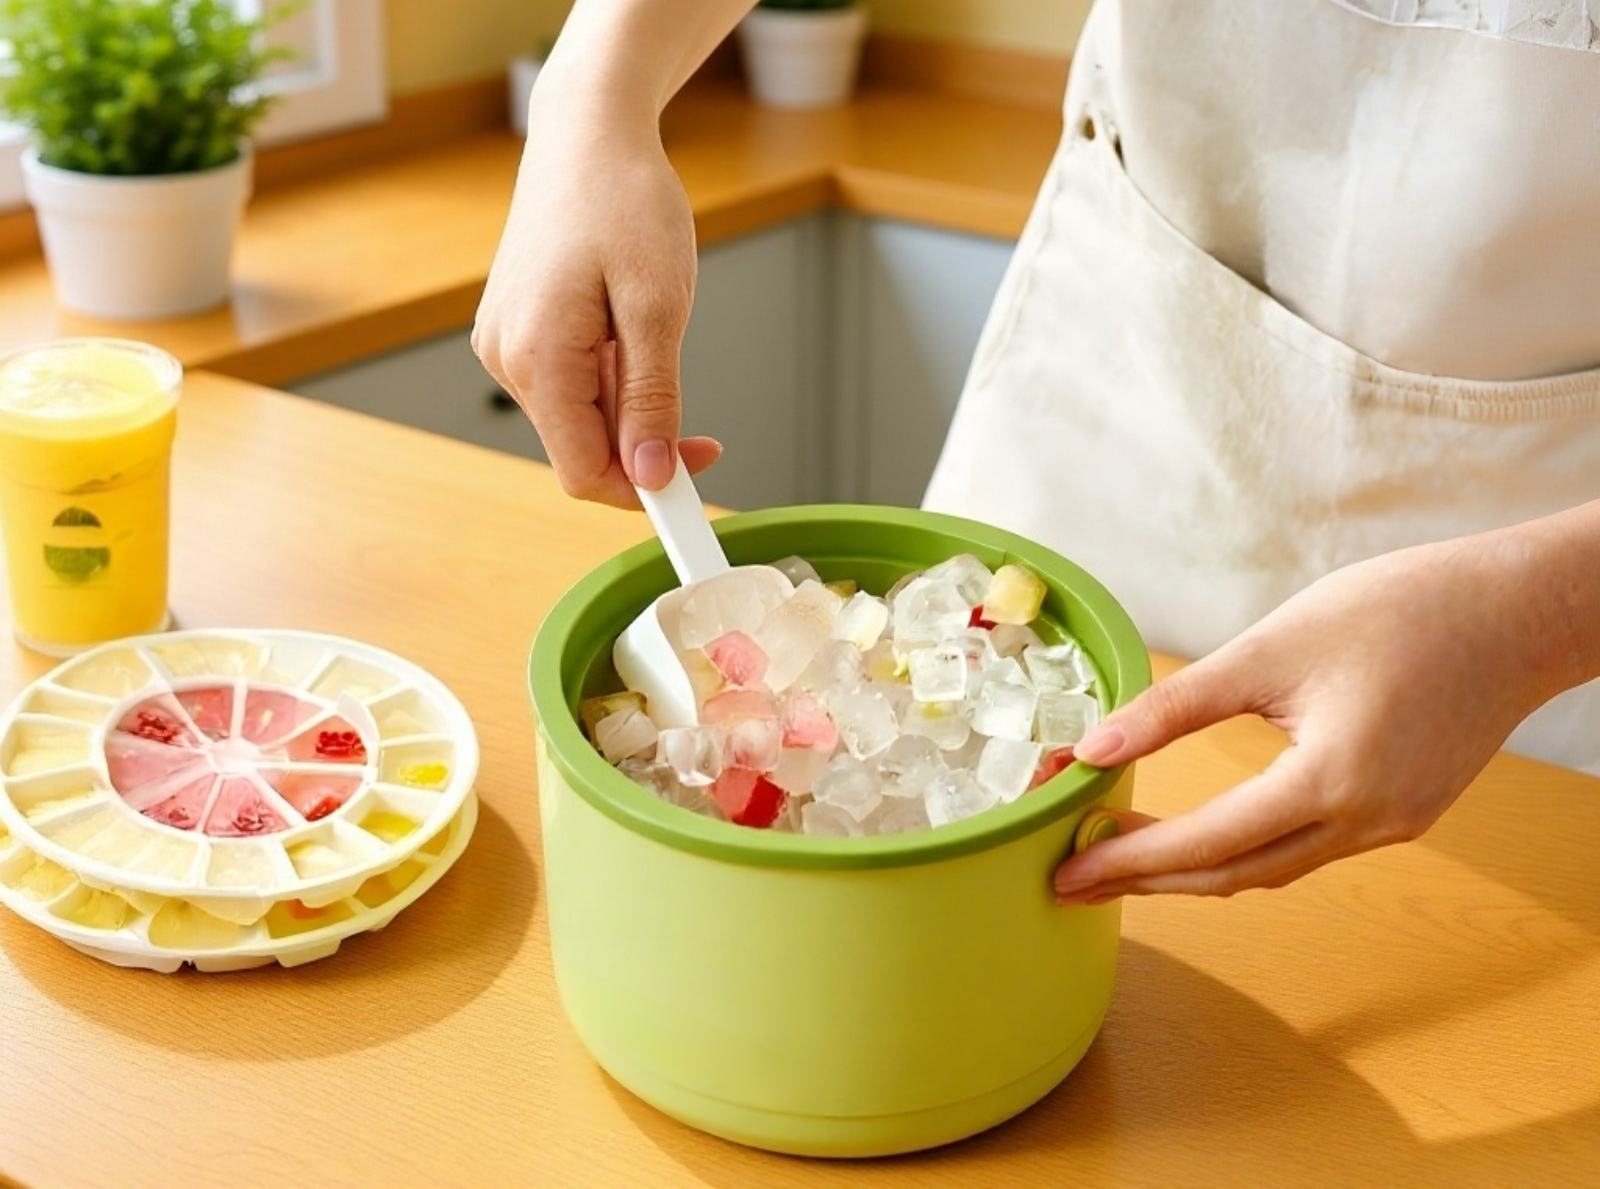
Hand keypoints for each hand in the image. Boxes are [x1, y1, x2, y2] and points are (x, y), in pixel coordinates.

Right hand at [473, 77, 720, 506]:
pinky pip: (568, 386)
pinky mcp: (516, 332)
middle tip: (702, 426)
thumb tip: (651, 473)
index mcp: (537, 358)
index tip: (697, 482)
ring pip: (578, 420)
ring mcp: (505, 345)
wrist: (587, 133)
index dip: (643, 491)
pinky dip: (609, 380)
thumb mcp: (658, 304)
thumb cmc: (624, 198)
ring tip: (652, 338)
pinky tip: (626, 331)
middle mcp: (507, 359)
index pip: (585, 473)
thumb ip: (652, 398)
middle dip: (643, 447)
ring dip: (627, 407)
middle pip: (581, 451)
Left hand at [1053, 532, 1567, 902]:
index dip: (1130, 859)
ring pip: (1272, 867)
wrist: (1514, 608)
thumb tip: (1096, 749)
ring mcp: (1391, 825)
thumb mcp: (1269, 648)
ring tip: (1122, 856)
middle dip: (1149, 880)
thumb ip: (1175, 706)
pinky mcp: (1403, 811)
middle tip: (1075, 878)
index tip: (1068, 869)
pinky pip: (1307, 847)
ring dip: (1195, 867)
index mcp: (1332, 782)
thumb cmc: (1399, 611)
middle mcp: (1366, 822)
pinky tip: (1203, 833)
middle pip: (1236, 874)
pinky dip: (1245, 847)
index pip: (1208, 841)